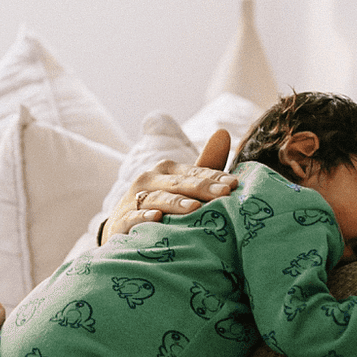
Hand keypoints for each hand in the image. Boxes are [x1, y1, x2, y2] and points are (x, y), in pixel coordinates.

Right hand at [102, 130, 237, 241]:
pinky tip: (156, 218)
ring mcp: (134, 198)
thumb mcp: (183, 185)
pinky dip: (144, 216)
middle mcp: (149, 179)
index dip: (215, 177)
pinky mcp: (122, 219)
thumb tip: (223, 132)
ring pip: (157, 198)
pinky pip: (133, 217)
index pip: (195, 172)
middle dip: (202, 188)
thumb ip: (205, 165)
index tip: (234, 184)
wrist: (122, 224)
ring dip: (175, 202)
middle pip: (179, 183)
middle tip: (224, 193)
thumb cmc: (161, 203)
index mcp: (166, 170)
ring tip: (195, 207)